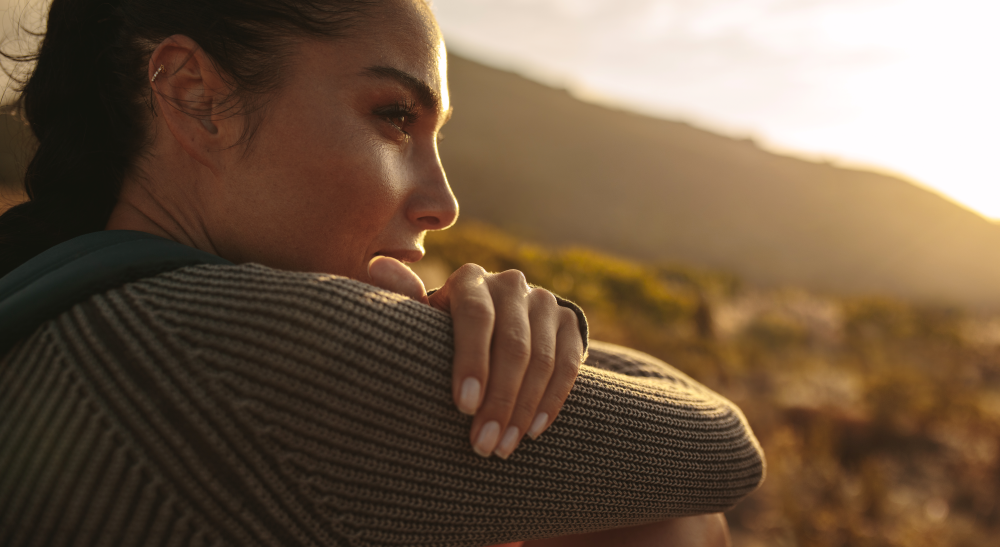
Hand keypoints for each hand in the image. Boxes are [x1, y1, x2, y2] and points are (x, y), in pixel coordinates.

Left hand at [368, 257, 583, 458]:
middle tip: (483, 444)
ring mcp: (544, 301)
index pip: (476, 317)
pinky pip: (568, 364)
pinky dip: (552, 400)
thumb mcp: (423, 318)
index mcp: (470, 279)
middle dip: (499, 400)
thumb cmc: (444, 330)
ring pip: (542, 359)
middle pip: (513, 344)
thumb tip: (378, 267)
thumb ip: (404, 297)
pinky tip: (533, 430)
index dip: (472, 362)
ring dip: (523, 409)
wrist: (494, 322)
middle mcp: (511, 284)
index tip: (463, 406)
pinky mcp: (569, 321)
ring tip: (503, 447)